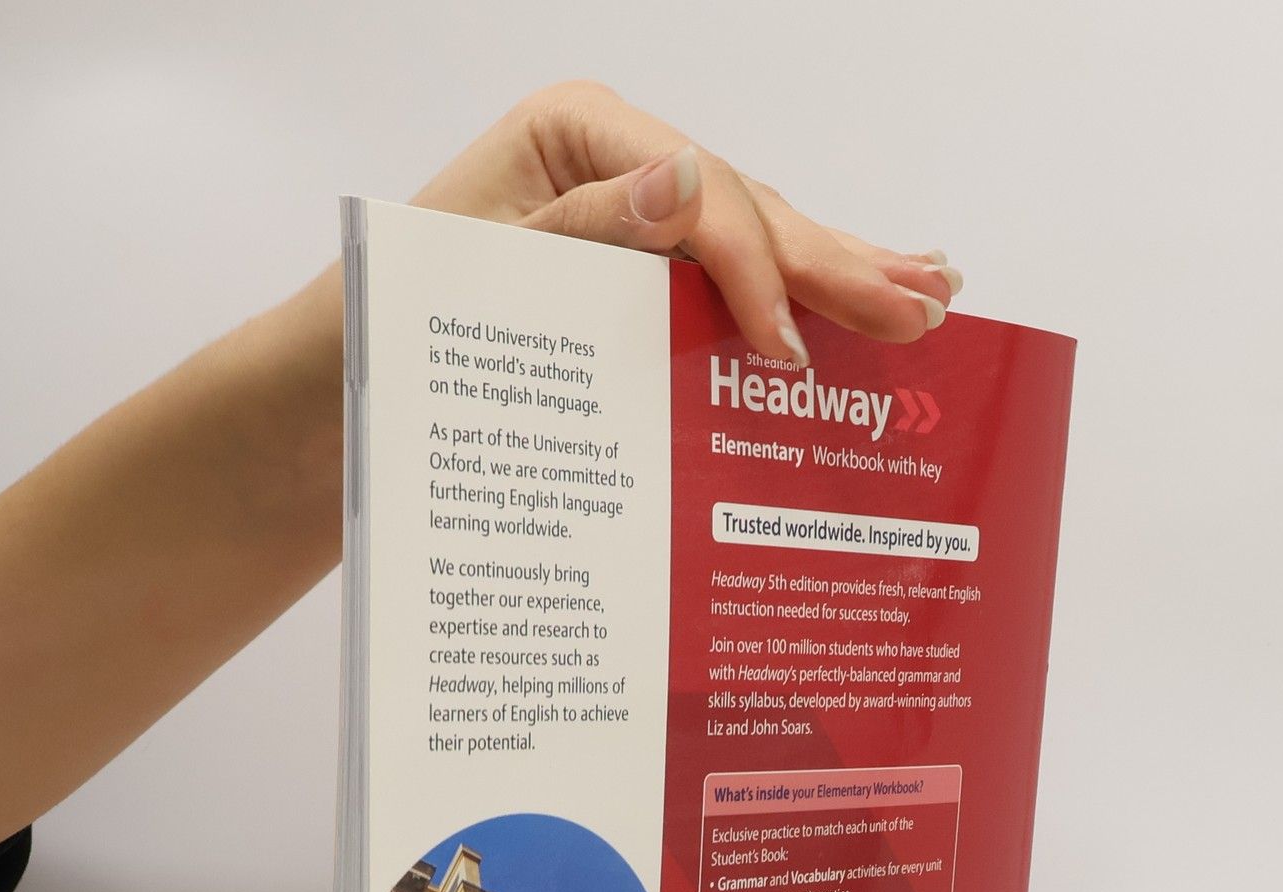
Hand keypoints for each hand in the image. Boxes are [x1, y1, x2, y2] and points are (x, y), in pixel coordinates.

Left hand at [412, 81, 960, 366]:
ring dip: (841, 269)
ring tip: (928, 294)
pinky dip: (796, 286)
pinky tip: (860, 285)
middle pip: (749, 206)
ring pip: (756, 234)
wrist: (354, 368)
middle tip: (923, 306)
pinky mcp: (643, 252)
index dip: (755, 270)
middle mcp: (620, 156)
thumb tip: (688, 181)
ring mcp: (638, 201)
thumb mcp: (490, 270)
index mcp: (579, 132)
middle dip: (836, 264)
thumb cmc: (407, 316)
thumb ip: (592, 230)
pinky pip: (730, 269)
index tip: (790, 353)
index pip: (699, 193)